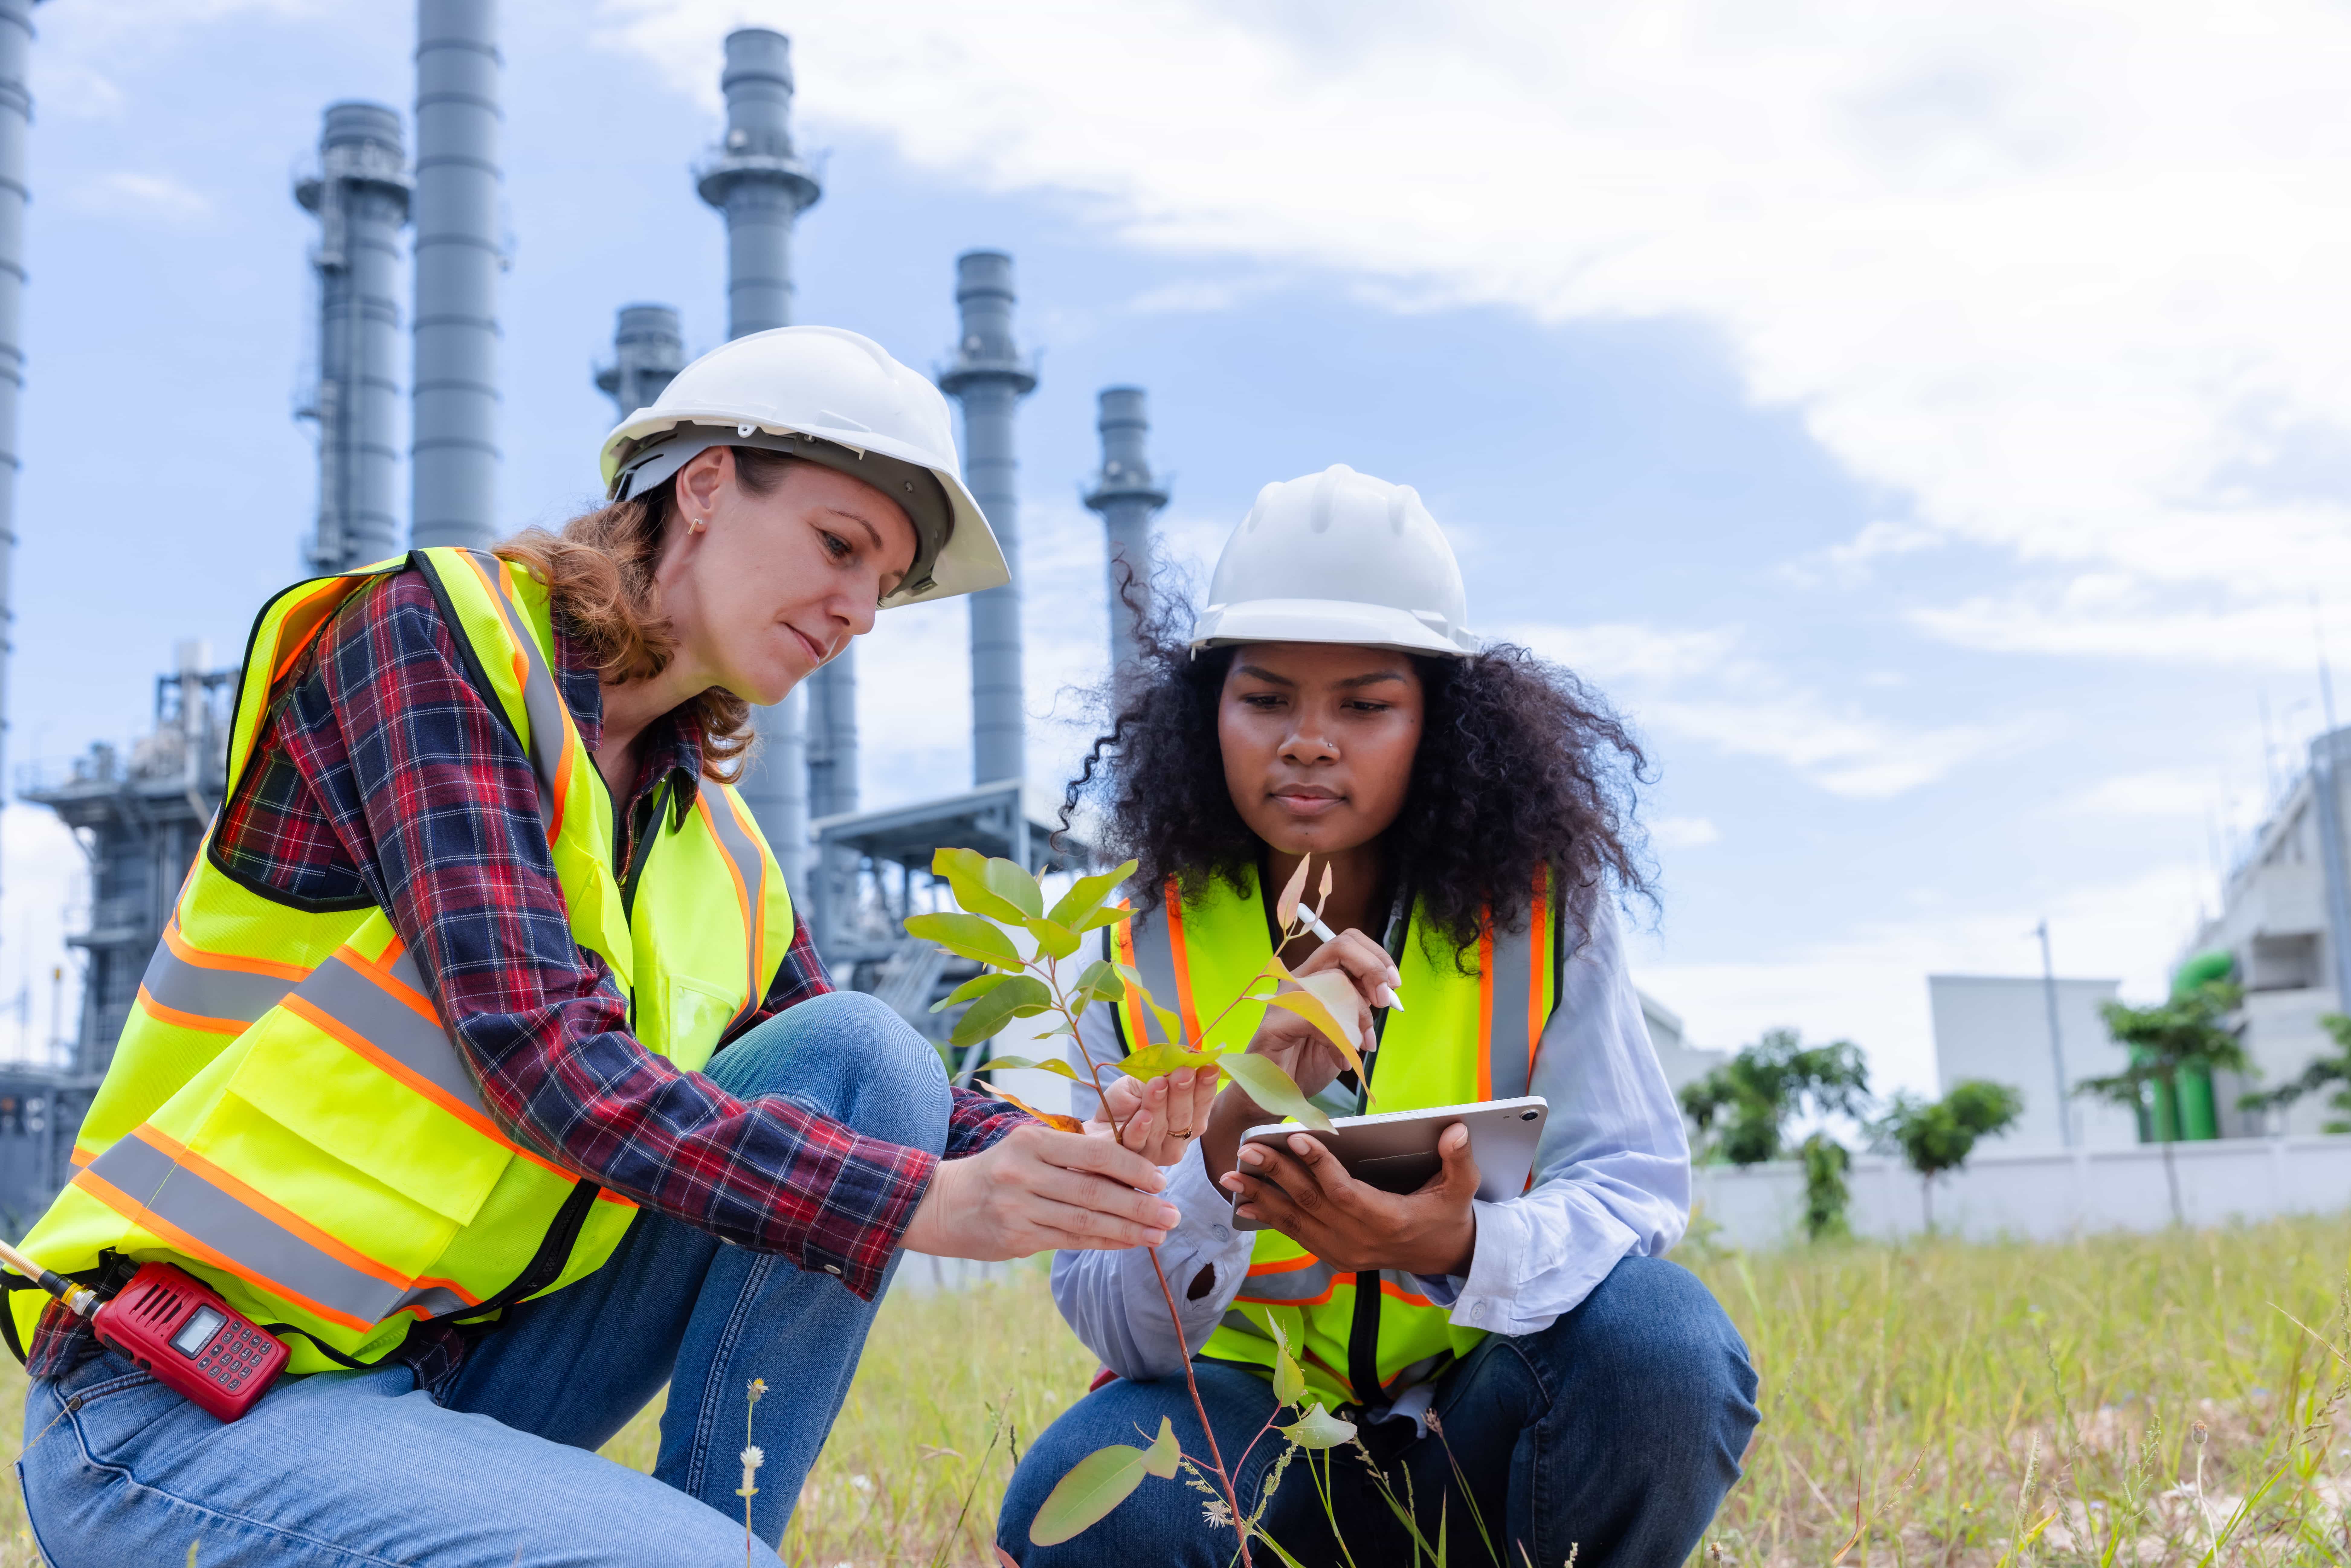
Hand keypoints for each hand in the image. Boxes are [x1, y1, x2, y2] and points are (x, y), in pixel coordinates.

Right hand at [902, 1123, 1180, 1261]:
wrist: (943, 1204)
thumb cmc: (1001, 1169)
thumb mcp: (1031, 1146)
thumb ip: (1076, 1151)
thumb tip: (1133, 1160)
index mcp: (1032, 1141)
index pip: (1094, 1153)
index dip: (1132, 1167)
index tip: (1161, 1180)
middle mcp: (1024, 1174)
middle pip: (1094, 1192)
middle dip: (1140, 1206)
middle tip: (1173, 1215)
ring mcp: (1019, 1209)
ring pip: (1086, 1222)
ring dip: (1129, 1230)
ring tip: (1160, 1233)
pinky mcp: (1017, 1239)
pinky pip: (1071, 1241)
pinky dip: (1105, 1243)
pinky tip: (1129, 1243)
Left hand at [1090, 1066, 1223, 1165]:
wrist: (1098, 1128)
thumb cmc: (1127, 1103)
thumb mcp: (1143, 1082)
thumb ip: (1164, 1075)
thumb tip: (1187, 1056)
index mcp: (1188, 1118)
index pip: (1202, 1104)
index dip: (1206, 1087)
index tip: (1208, 1068)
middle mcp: (1178, 1139)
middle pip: (1185, 1118)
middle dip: (1184, 1093)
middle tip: (1184, 1073)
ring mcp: (1158, 1153)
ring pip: (1163, 1129)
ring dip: (1160, 1105)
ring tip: (1159, 1084)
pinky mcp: (1134, 1163)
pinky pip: (1138, 1143)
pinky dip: (1140, 1129)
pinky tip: (1143, 1116)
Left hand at [1217, 1123, 1479, 1277]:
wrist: (1446, 1257)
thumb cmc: (1451, 1216)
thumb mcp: (1463, 1188)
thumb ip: (1459, 1160)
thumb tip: (1456, 1130)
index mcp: (1388, 1220)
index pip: (1345, 1191)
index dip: (1319, 1165)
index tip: (1296, 1138)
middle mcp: (1360, 1240)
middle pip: (1311, 1203)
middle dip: (1276, 1174)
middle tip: (1247, 1150)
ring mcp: (1344, 1252)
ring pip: (1296, 1221)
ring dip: (1261, 1198)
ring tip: (1231, 1176)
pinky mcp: (1335, 1257)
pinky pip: (1297, 1236)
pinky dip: (1269, 1219)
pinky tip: (1244, 1205)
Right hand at [1234, 927, 1398, 1107]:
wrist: (1273, 1095)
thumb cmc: (1306, 1062)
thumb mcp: (1345, 1027)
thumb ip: (1358, 1002)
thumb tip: (1386, 987)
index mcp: (1313, 976)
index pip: (1346, 942)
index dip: (1376, 956)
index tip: (1393, 984)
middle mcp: (1297, 980)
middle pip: (1341, 946)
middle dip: (1372, 970)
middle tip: (1382, 1002)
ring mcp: (1284, 999)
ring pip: (1336, 984)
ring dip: (1358, 1018)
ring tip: (1358, 1047)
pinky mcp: (1276, 1023)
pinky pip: (1321, 1019)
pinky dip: (1340, 1042)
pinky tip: (1340, 1061)